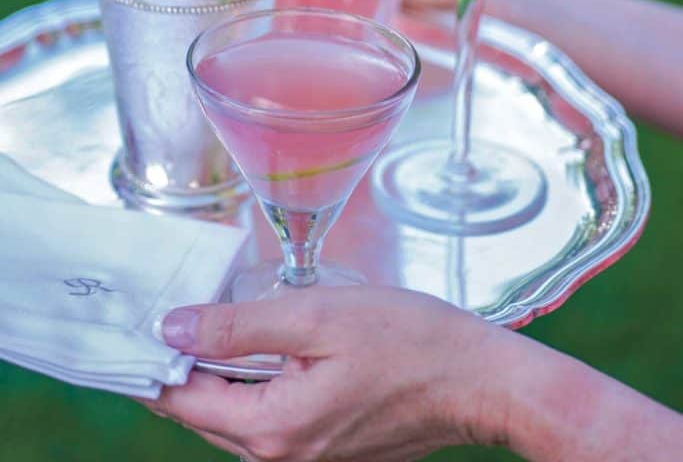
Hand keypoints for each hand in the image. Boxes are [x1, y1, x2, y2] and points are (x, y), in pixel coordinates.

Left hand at [141, 285, 513, 461]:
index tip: (142, 319)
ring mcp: (308, 458)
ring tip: (216, 320)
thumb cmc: (409, 341)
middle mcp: (283, 457)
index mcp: (273, 429)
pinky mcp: (329, 448)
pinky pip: (272, 418)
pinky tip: (265, 345)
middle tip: (176, 308)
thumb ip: (238, 325)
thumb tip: (173, 327)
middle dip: (184, 364)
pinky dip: (256, 383)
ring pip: (238, 415)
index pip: (182, 399)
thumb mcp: (317, 315)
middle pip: (205, 412)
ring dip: (220, 372)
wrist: (479, 380)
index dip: (156, 358)